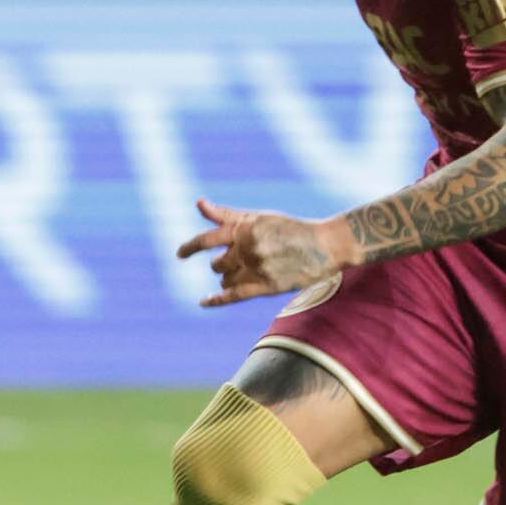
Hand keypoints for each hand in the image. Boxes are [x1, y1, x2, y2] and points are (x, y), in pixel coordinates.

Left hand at [177, 199, 349, 304]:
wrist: (325, 246)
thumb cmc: (290, 228)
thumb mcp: (258, 217)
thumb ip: (227, 215)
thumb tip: (199, 204)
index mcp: (245, 229)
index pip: (207, 239)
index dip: (190, 247)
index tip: (180, 254)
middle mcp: (248, 249)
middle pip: (218, 264)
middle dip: (224, 263)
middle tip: (244, 259)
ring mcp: (257, 269)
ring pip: (226, 280)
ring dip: (229, 278)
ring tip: (251, 271)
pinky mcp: (266, 287)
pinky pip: (233, 296)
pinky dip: (216, 300)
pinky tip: (204, 301)